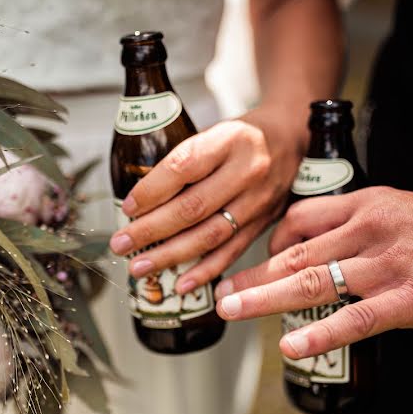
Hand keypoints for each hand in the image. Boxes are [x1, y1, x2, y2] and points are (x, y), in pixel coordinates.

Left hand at [109, 106, 304, 293]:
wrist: (291, 138)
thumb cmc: (242, 136)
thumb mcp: (214, 131)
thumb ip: (184, 161)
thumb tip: (142, 200)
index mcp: (230, 139)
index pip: (184, 167)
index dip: (152, 190)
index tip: (129, 207)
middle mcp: (248, 171)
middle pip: (193, 207)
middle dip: (151, 230)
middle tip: (121, 243)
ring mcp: (259, 200)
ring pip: (210, 235)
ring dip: (170, 255)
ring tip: (140, 266)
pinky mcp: (264, 223)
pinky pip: (231, 252)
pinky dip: (204, 271)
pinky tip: (181, 283)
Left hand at [214, 187, 412, 358]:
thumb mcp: (399, 210)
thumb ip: (357, 225)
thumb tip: (317, 249)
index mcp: (365, 204)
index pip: (299, 218)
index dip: (270, 242)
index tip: (257, 262)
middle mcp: (369, 230)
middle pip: (294, 252)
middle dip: (250, 274)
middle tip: (216, 292)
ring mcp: (388, 264)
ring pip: (313, 281)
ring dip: (264, 297)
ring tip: (230, 310)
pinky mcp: (410, 299)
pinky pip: (356, 318)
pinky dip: (320, 332)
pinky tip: (290, 345)